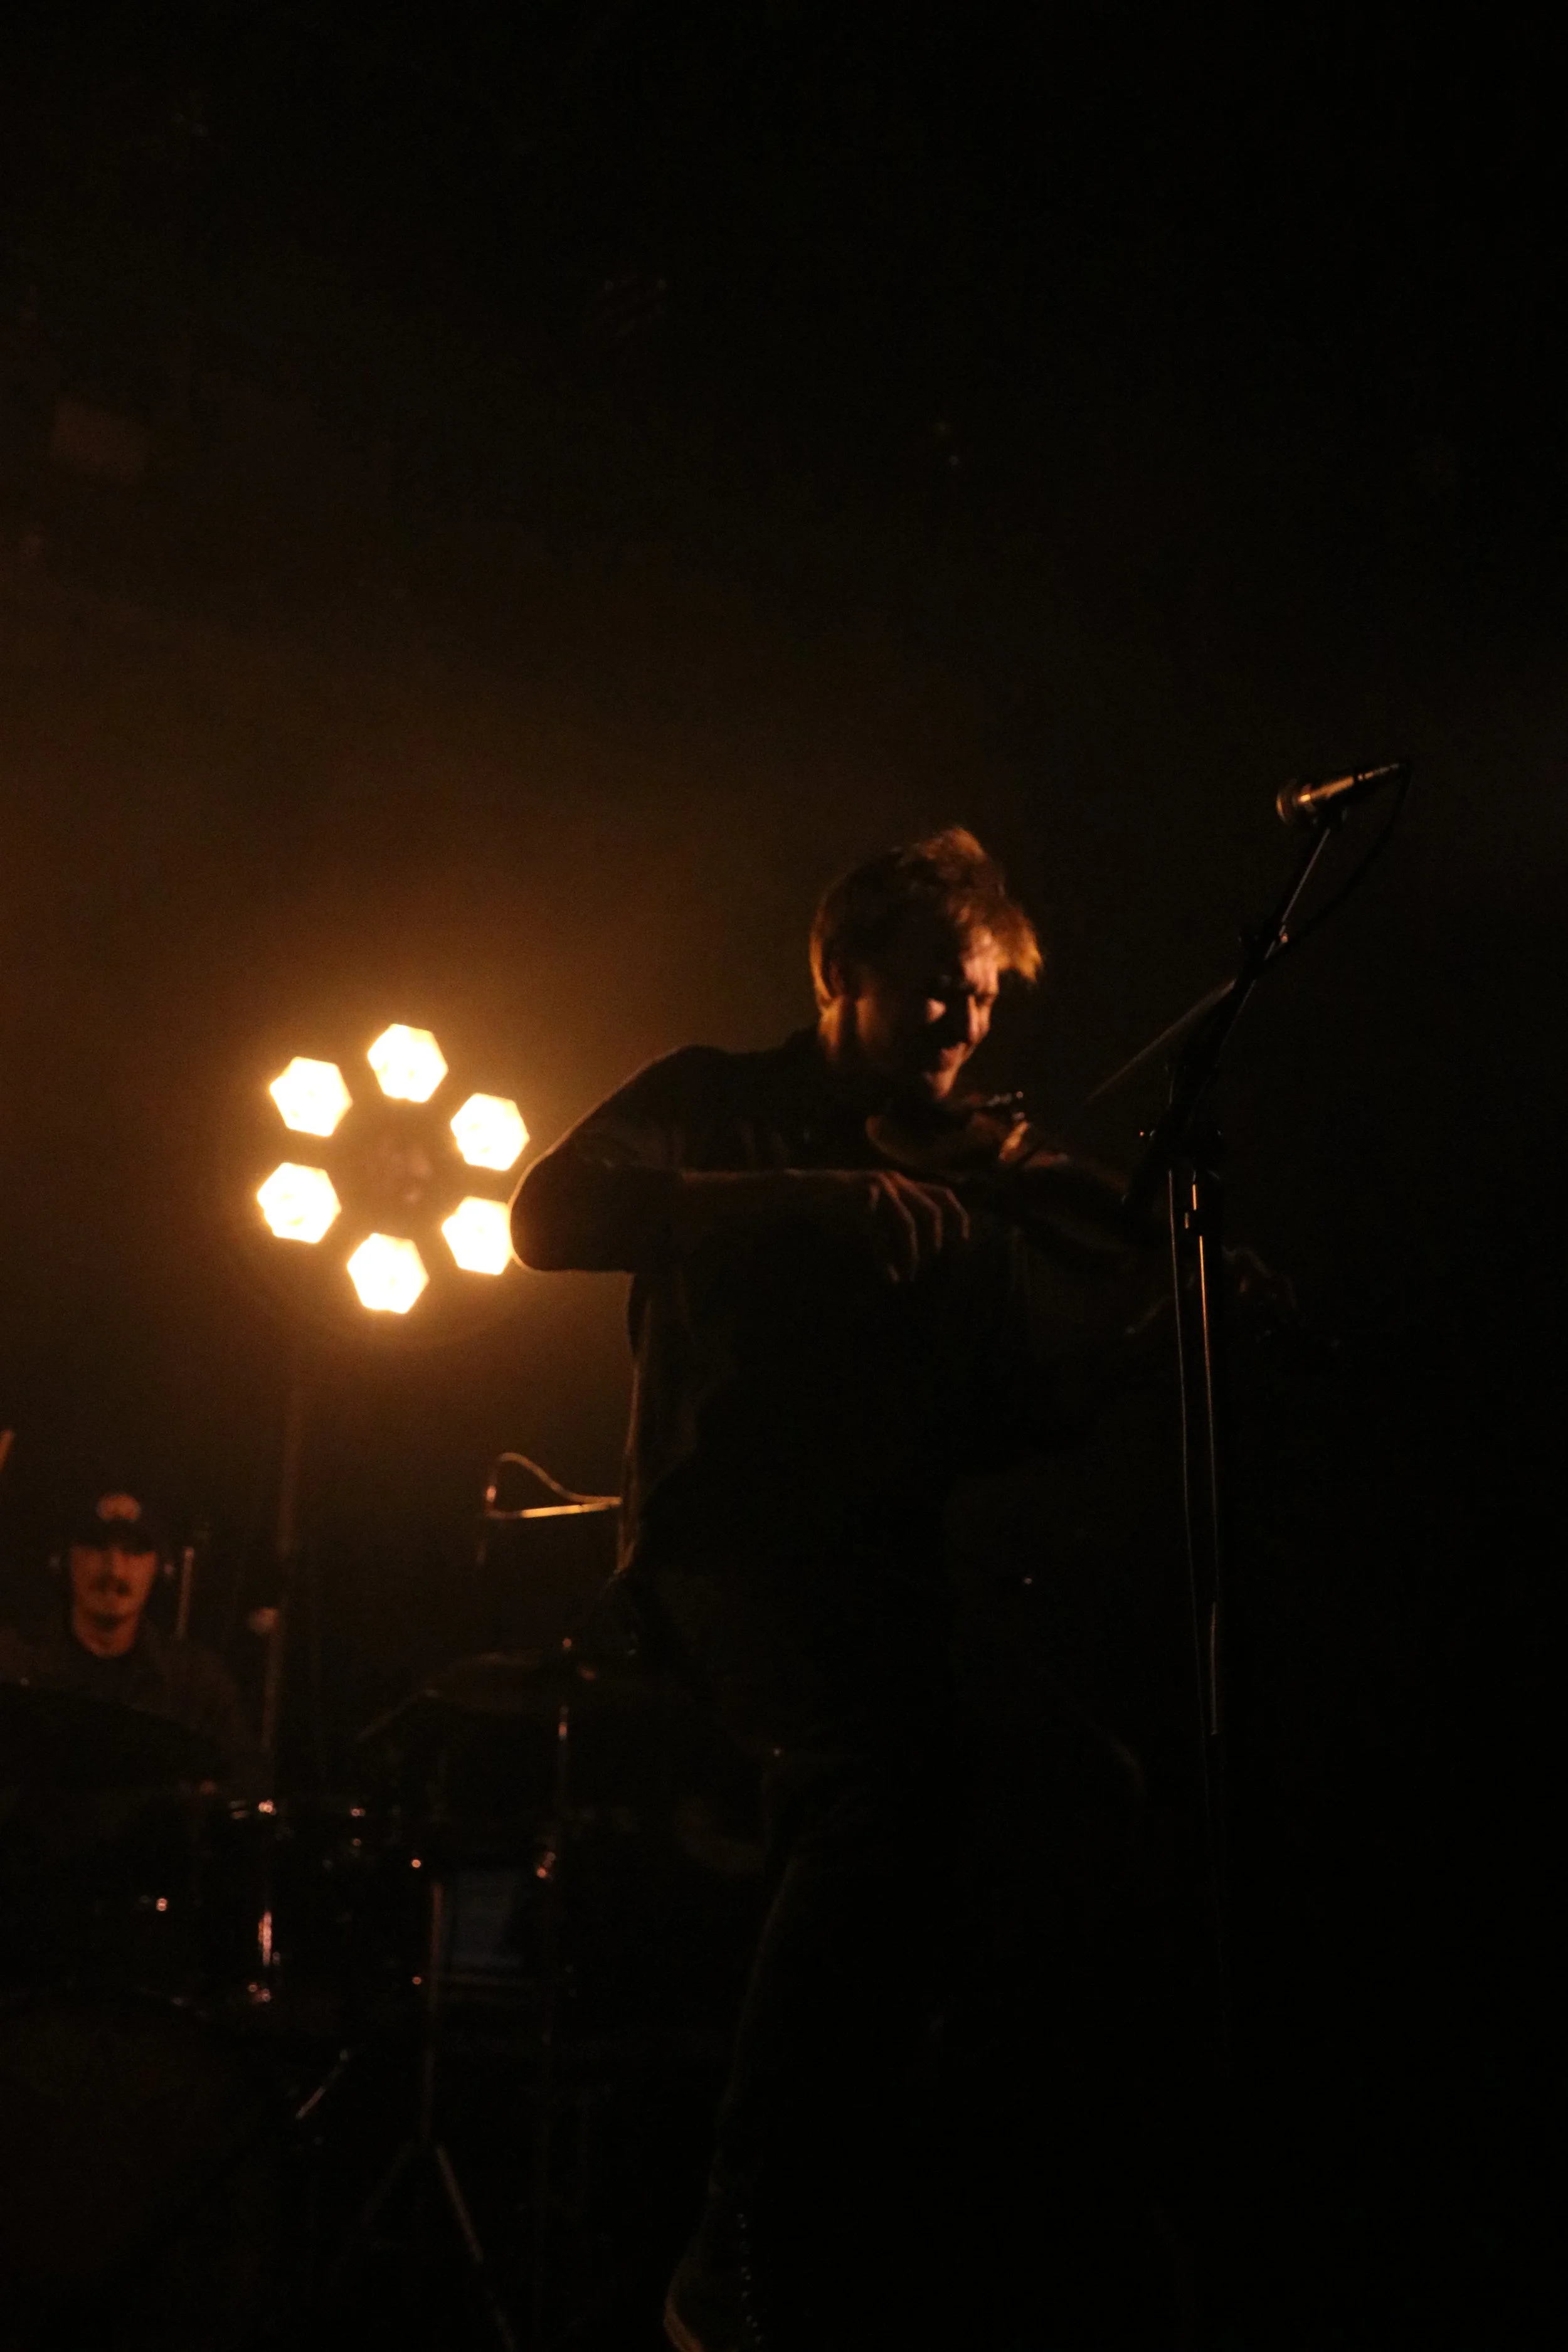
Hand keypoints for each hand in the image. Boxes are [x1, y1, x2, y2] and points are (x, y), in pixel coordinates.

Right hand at [798, 1167, 969, 1282]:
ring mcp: (876, 1187)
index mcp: (902, 1182)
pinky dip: (885, 1259)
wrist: (803, 1192)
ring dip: (912, 1254)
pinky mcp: (858, 1199)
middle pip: (931, 1210)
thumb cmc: (840, 1205)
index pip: (943, 1194)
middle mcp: (893, 1181)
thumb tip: (920, 1249)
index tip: (963, 1241)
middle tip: (929, 1265)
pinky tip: (888, 1276)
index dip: (959, 1217)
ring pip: (907, 1223)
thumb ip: (895, 1219)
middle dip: (936, 1242)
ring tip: (908, 1276)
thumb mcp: (874, 1208)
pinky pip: (878, 1233)